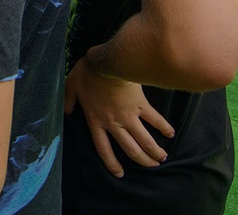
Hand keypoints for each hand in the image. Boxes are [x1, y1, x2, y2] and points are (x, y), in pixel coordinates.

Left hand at [65, 55, 174, 176]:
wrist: (107, 62)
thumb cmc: (87, 73)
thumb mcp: (71, 86)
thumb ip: (69, 102)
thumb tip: (67, 113)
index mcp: (96, 121)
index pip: (103, 149)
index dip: (111, 163)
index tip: (120, 174)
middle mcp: (113, 123)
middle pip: (130, 149)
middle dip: (142, 161)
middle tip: (152, 167)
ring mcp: (128, 115)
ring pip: (144, 140)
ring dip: (154, 151)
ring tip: (162, 158)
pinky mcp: (141, 105)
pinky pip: (155, 119)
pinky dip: (164, 127)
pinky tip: (170, 134)